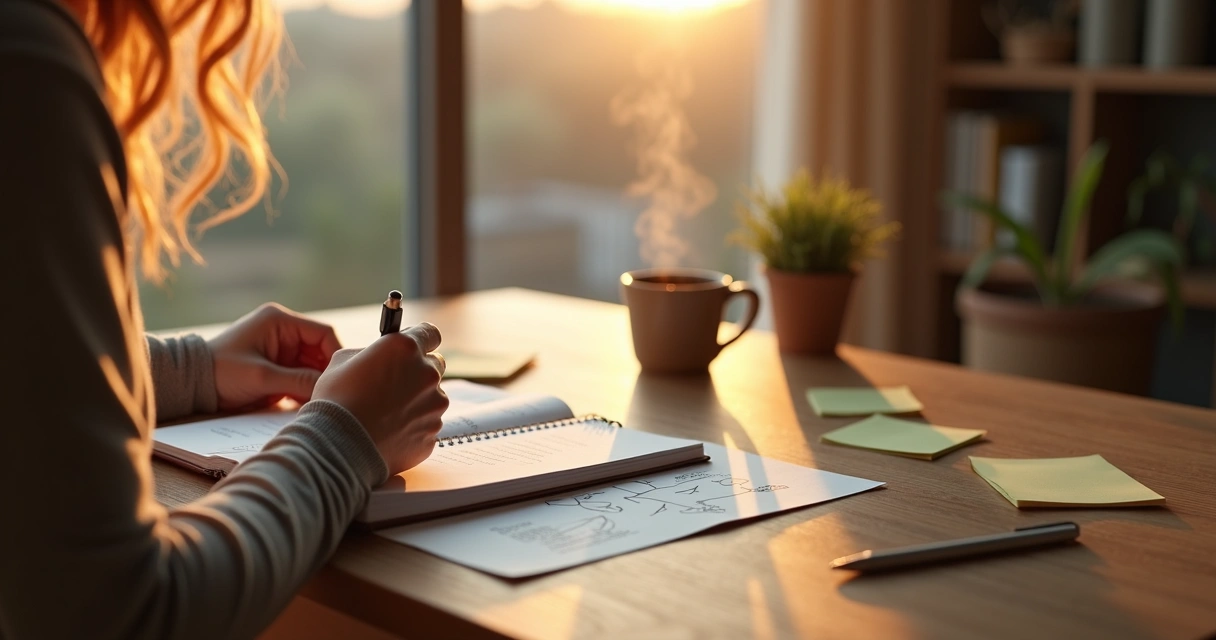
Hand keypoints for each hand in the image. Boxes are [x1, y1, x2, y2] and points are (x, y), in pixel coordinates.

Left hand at [208, 303, 342, 410]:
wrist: (190, 385)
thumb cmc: (220, 373)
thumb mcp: (262, 378)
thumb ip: (298, 381)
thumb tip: (329, 387)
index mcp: (280, 321)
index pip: (323, 333)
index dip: (334, 355)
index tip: (339, 378)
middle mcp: (283, 332)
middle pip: (320, 351)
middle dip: (324, 373)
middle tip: (330, 394)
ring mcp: (280, 350)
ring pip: (312, 366)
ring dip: (315, 383)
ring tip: (319, 401)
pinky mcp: (276, 367)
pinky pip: (300, 376)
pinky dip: (305, 389)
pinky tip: (307, 404)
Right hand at [313, 323, 448, 473]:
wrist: (338, 447)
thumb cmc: (336, 401)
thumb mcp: (343, 361)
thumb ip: (371, 352)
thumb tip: (380, 355)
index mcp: (405, 348)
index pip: (430, 334)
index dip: (421, 340)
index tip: (413, 348)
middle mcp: (427, 373)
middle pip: (435, 365)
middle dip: (419, 371)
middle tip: (395, 384)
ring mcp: (434, 405)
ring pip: (433, 397)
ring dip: (417, 401)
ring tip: (387, 415)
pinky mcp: (432, 432)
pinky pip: (427, 424)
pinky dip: (414, 427)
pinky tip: (389, 433)